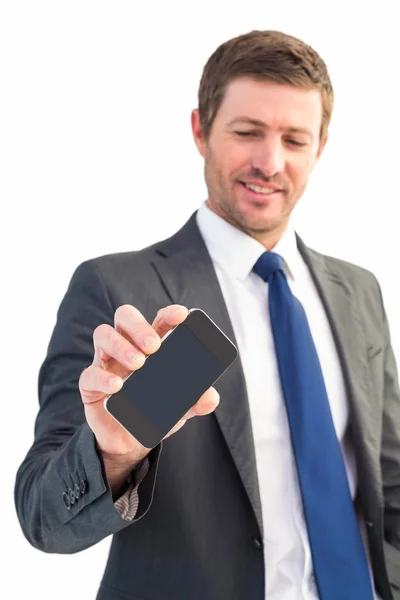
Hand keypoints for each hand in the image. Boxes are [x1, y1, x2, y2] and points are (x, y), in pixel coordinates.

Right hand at [79, 304, 219, 465]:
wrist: (129, 441)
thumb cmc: (154, 410)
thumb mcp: (180, 407)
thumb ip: (196, 401)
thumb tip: (211, 398)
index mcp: (151, 345)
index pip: (158, 320)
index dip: (168, 313)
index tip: (181, 315)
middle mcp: (126, 346)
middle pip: (125, 317)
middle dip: (139, 326)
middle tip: (154, 346)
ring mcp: (106, 362)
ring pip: (103, 334)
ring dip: (121, 346)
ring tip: (138, 364)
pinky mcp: (90, 384)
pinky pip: (90, 373)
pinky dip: (103, 377)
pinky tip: (117, 386)